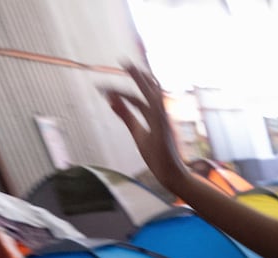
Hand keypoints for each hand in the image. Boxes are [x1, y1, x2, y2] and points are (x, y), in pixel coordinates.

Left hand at [105, 63, 185, 189]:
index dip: (121, 93)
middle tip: (124, 60)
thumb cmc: (158, 156)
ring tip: (129, 67)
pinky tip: (135, 92)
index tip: (105, 88)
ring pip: (152, 95)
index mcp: (154, 116)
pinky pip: (154, 110)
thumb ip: (126, 116)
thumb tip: (111, 100)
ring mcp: (163, 121)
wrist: (172, 176)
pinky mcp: (163, 129)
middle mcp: (160, 115)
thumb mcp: (138, 133)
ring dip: (141, 81)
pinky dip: (143, 100)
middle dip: (137, 75)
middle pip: (149, 90)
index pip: (137, 99)